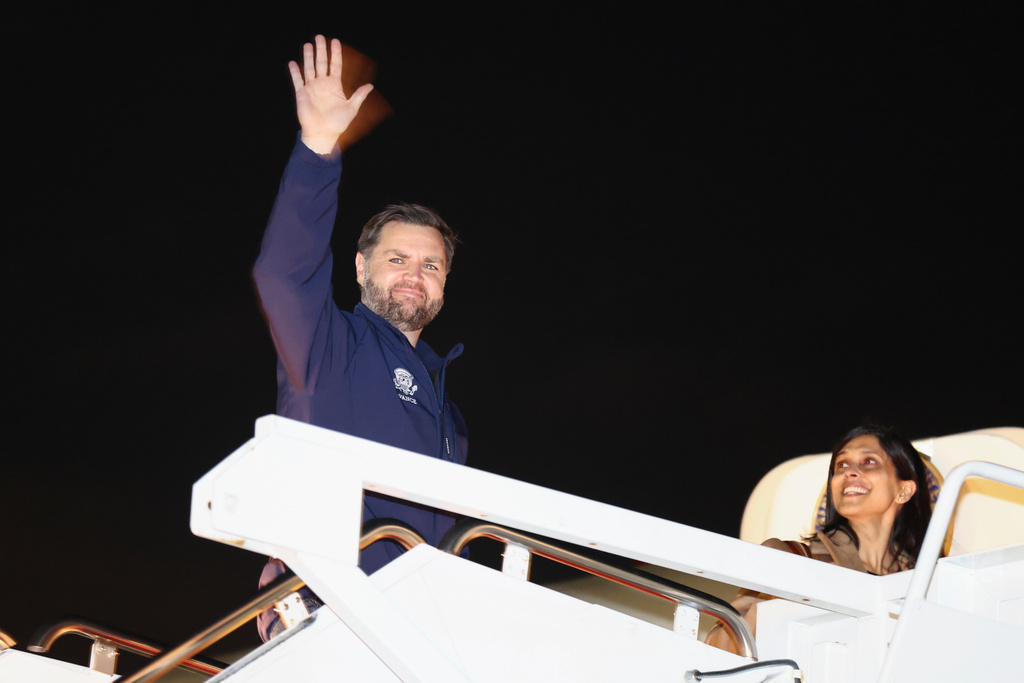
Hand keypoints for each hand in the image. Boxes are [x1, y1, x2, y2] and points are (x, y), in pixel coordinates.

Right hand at [289, 35, 373, 153]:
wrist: (323, 134)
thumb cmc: (338, 124)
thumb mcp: (352, 108)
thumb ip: (359, 96)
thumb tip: (370, 86)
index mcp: (334, 86)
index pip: (335, 65)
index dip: (335, 53)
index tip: (335, 41)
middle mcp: (322, 84)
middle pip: (321, 63)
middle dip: (321, 50)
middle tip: (319, 36)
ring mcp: (311, 88)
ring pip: (309, 68)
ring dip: (308, 57)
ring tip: (308, 44)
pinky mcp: (302, 94)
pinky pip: (297, 81)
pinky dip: (295, 72)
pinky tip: (293, 62)